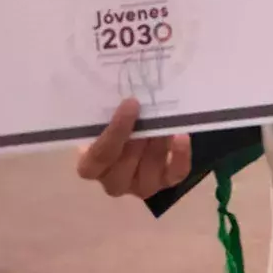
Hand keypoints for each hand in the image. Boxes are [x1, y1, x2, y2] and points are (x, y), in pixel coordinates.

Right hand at [73, 97, 193, 198]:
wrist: (136, 124)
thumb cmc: (111, 119)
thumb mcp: (104, 114)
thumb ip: (107, 108)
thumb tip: (121, 87)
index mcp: (90, 164)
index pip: (97, 158)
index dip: (114, 133)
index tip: (131, 103)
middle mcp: (113, 180)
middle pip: (123, 168)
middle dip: (139, 139)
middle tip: (150, 113)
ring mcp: (139, 184)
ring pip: (149, 174)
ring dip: (158, 146)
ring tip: (166, 122)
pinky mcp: (164, 181)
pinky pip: (174, 175)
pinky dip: (180, 157)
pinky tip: (182, 136)